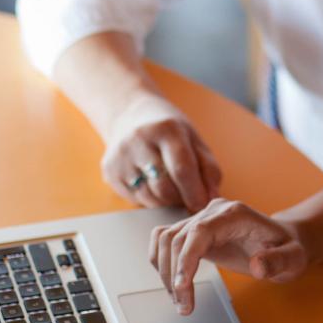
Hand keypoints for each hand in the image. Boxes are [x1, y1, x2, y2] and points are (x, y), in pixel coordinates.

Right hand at [102, 91, 221, 211]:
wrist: (131, 116)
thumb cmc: (170, 132)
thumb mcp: (194, 141)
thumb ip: (208, 169)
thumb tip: (212, 198)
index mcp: (166, 129)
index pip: (182, 168)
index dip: (194, 193)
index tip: (202, 206)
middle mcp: (139, 140)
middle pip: (164, 187)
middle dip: (180, 199)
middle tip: (187, 196)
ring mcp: (121, 156)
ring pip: (149, 197)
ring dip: (165, 201)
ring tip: (172, 189)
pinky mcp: (110, 171)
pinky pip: (135, 198)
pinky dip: (150, 199)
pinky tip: (153, 185)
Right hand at [150, 198, 307, 313]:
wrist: (283, 240)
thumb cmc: (288, 248)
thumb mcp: (293, 258)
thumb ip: (278, 261)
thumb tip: (257, 266)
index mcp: (235, 214)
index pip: (199, 231)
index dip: (185, 259)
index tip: (183, 287)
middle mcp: (214, 212)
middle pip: (177, 238)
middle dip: (175, 276)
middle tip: (184, 307)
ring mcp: (202, 219)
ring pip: (166, 239)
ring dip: (165, 272)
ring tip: (179, 301)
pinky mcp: (194, 230)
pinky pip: (165, 239)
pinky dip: (162, 262)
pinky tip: (173, 284)